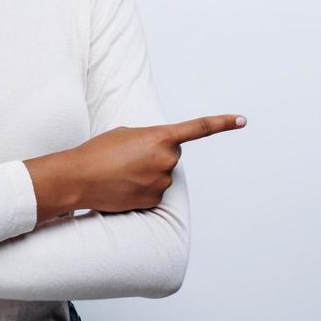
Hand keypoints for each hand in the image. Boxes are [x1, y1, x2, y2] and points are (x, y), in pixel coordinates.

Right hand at [64, 115, 245, 213]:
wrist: (79, 178)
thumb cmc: (98, 152)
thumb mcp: (126, 134)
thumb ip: (149, 139)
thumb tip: (159, 155)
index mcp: (160, 136)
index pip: (198, 128)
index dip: (222, 123)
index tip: (242, 120)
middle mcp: (166, 159)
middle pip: (172, 155)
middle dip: (157, 155)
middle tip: (130, 157)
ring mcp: (161, 182)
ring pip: (162, 175)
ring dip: (147, 173)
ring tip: (122, 172)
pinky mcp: (154, 200)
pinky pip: (154, 192)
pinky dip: (142, 190)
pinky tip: (123, 187)